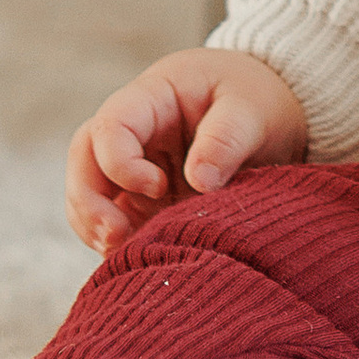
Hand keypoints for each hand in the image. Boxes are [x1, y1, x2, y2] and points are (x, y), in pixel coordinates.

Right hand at [65, 48, 309, 253]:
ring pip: (90, 194)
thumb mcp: (251, 108)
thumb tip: (200, 180)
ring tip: (120, 255)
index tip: (158, 187)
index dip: (121, 162)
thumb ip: (227, 137)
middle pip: (84, 160)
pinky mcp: (145, 200)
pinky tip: (135, 262)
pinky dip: (116, 243)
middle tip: (114, 238)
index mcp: (154, 96)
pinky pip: (115, 220)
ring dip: (95, 227)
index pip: (110, 125)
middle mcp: (135, 131)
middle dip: (88, 203)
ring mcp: (136, 166)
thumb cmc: (258, 100)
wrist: (274, 113)